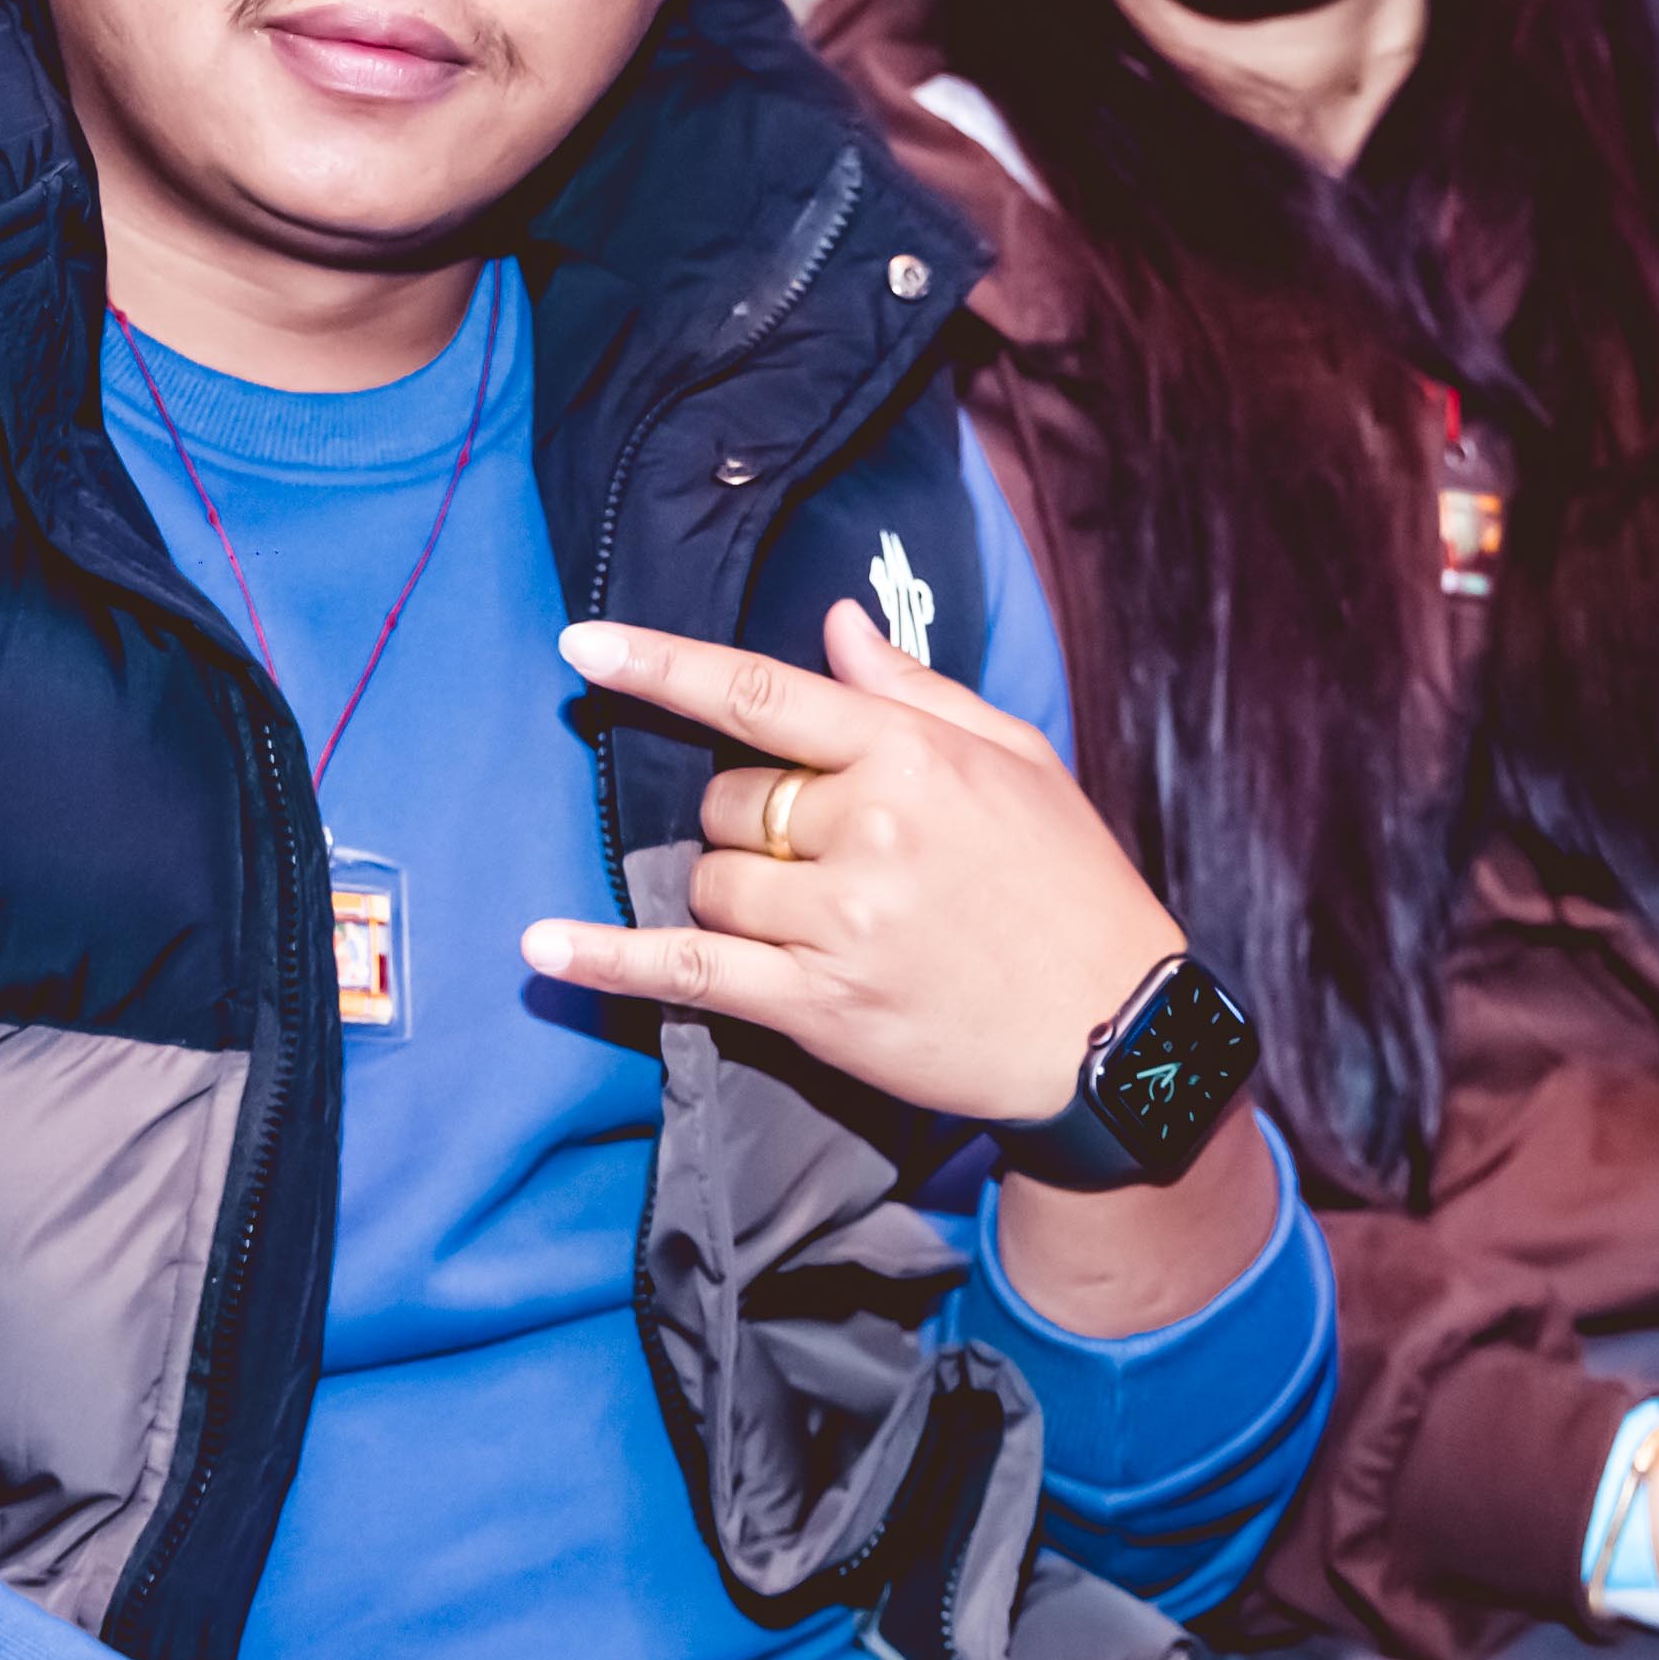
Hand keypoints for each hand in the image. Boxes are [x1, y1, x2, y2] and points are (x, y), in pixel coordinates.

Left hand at [521, 604, 1181, 1127]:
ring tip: (816, 915)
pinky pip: (689, 973)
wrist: (1117, 1035)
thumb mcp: (1017, 762)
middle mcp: (868, 833)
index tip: (583, 646)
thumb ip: (915, 691)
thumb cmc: (1073, 887)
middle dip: (746, 819)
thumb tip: (834, 624)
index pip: (760, 695)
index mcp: (912, 757)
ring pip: (711, 882)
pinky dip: (609, 963)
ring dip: (731, 890)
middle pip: (728, 801)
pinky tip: (542, 950)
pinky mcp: (817, 1005)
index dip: (661, 666)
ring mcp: (838, 923)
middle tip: (820, 851)